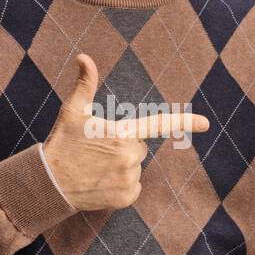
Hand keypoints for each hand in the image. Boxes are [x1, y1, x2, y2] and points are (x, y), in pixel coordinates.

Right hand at [43, 53, 210, 211]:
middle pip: (139, 148)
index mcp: (122, 133)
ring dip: (121, 167)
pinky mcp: (125, 198)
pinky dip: (120, 186)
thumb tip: (83, 56)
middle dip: (124, 148)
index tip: (205, 123)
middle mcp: (129, 157)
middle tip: (98, 151)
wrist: (49, 182)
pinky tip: (100, 182)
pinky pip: (133, 187)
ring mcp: (128, 179)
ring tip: (96, 167)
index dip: (184, 122)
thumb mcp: (72, 112)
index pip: (158, 124)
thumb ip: (84, 84)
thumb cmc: (62, 142)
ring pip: (135, 168)